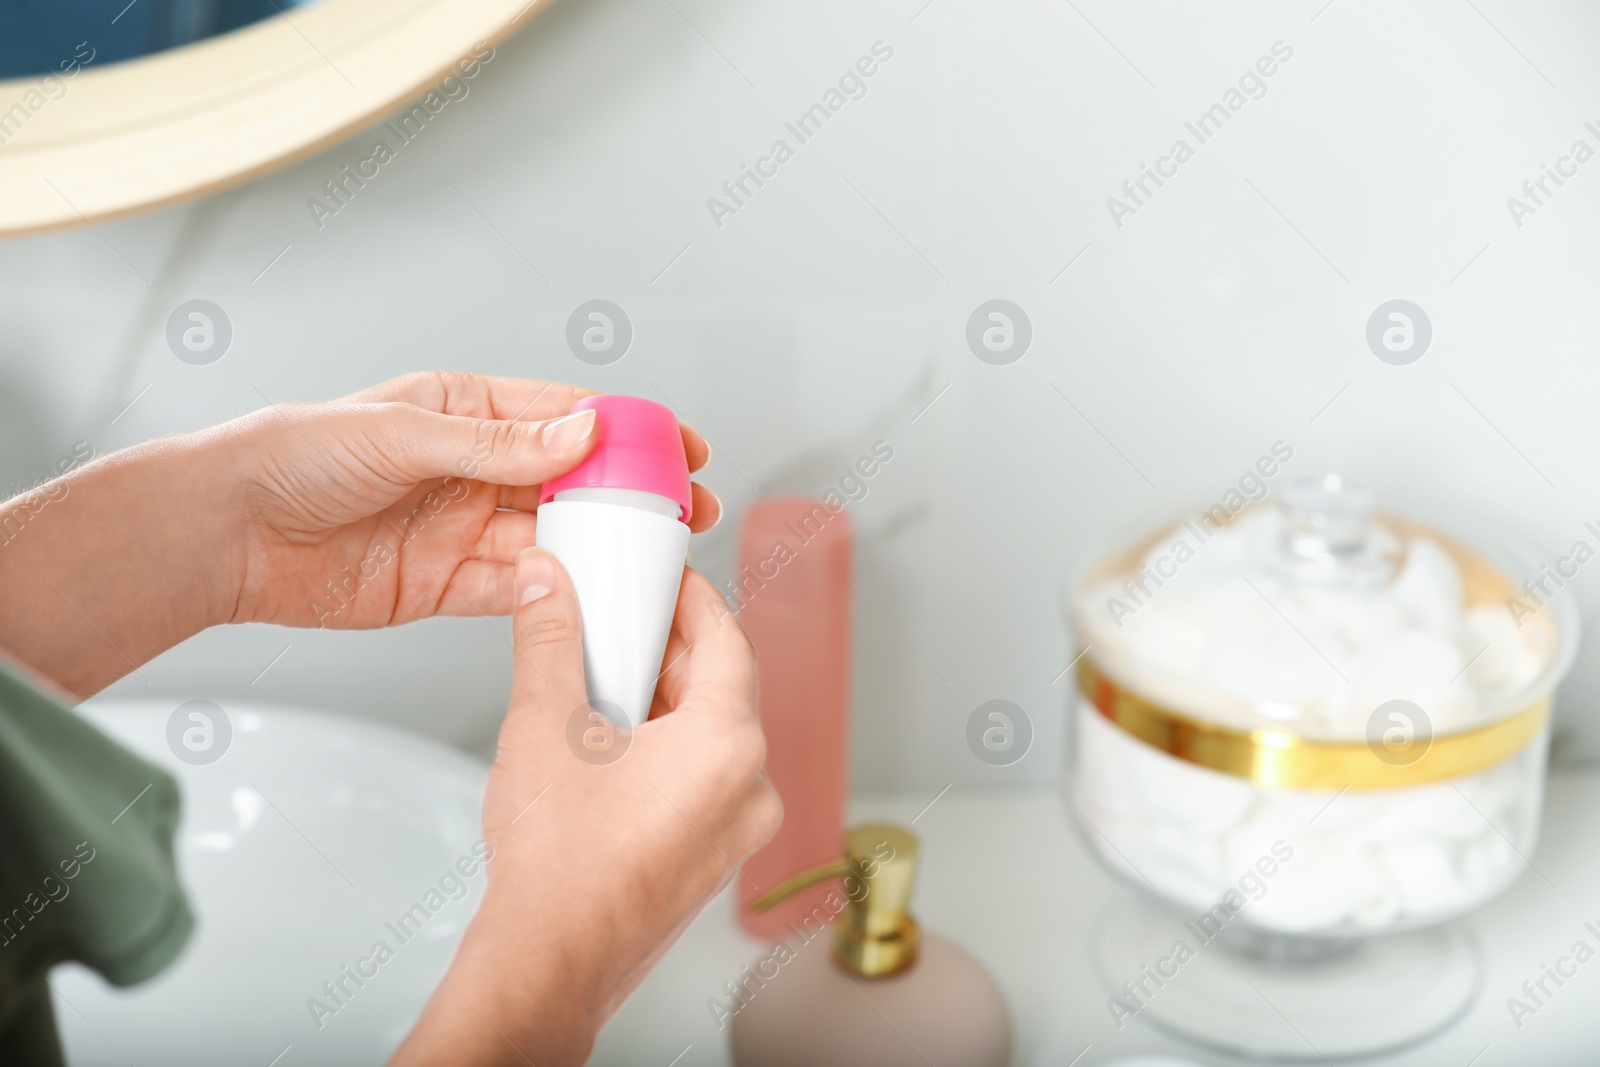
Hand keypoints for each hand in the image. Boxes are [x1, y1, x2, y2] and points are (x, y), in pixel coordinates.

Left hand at [0, 371, 717, 696]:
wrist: (229, 532)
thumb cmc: (297, 456)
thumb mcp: (405, 434)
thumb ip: (498, 444)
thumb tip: (584, 433)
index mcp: (467, 411)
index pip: (567, 415)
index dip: (629, 430)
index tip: (680, 447)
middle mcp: (474, 469)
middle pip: (574, 482)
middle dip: (632, 497)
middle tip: (687, 514)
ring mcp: (465, 529)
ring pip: (554, 539)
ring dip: (601, 550)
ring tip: (651, 563)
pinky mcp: (448, 585)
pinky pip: (516, 590)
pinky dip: (553, 595)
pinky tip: (584, 596)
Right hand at [392, 549, 781, 1066]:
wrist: (548, 960)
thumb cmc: (557, 866)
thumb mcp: (545, 723)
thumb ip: (549, 639)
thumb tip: (546, 584)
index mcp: (727, 745)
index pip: (728, 639)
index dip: (694, 598)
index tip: (667, 578)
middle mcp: (749, 789)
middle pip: (723, 687)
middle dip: (670, 649)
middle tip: (621, 623)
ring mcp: (737, 831)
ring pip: (713, 736)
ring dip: (666, 700)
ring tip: (605, 683)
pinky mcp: (713, 859)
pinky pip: (705, 781)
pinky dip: (670, 749)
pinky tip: (615, 744)